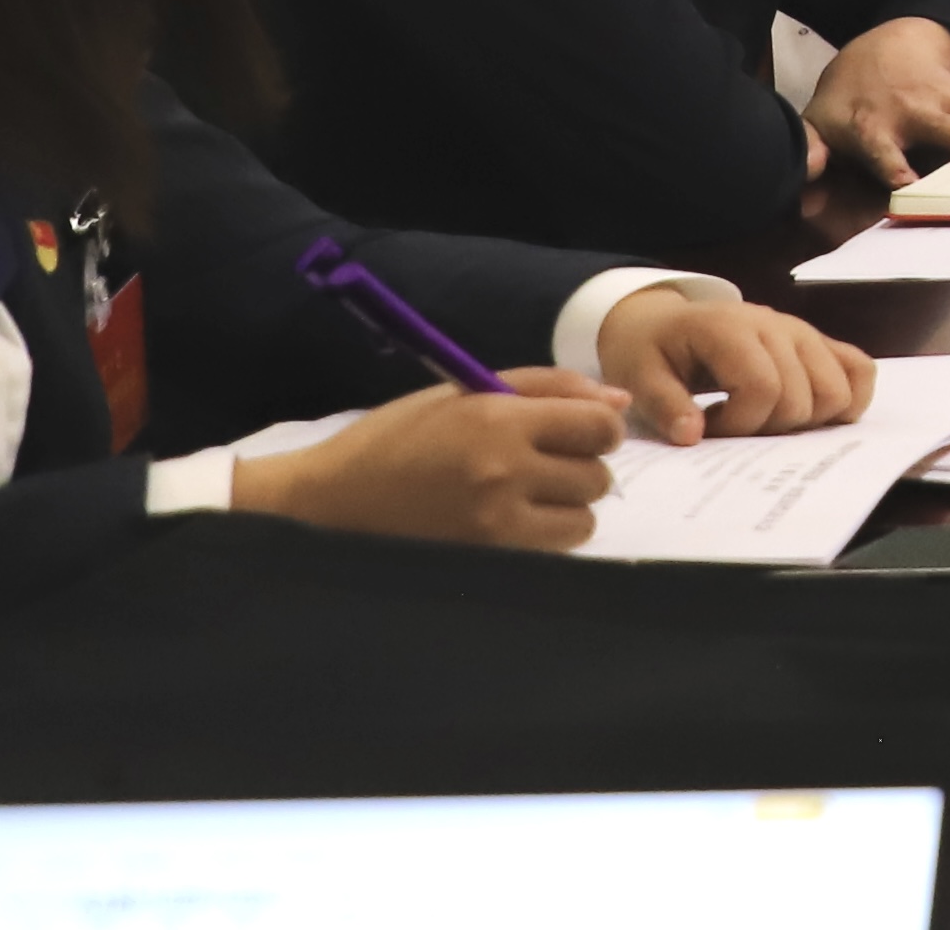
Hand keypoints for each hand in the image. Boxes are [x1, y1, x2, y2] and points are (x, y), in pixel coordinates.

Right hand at [230, 376, 625, 548]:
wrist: (329, 501)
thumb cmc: (398, 438)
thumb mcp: (466, 392)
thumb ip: (548, 388)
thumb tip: (619, 402)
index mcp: (498, 419)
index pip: (599, 427)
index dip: (598, 428)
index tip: (577, 431)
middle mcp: (503, 472)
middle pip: (597, 476)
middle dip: (581, 467)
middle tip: (543, 463)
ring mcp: (494, 523)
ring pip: (583, 520)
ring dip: (566, 507)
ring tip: (524, 495)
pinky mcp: (484, 560)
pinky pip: (551, 550)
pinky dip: (544, 537)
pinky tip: (510, 522)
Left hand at [595, 293, 873, 442]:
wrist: (663, 321)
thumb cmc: (650, 351)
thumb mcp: (638, 376)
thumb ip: (665, 405)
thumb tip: (694, 437)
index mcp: (731, 328)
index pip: (763, 388)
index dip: (740, 424)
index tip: (709, 428)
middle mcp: (777, 324)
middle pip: (802, 397)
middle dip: (769, 428)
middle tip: (735, 424)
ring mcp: (804, 331)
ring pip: (837, 389)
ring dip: (807, 420)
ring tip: (766, 417)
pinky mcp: (818, 342)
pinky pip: (860, 368)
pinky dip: (849, 399)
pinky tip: (812, 415)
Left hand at [805, 19, 949, 188]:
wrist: (883, 50)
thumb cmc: (850, 100)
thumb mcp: (821, 123)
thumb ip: (811, 150)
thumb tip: (798, 174)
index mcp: (876, 125)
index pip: (882, 148)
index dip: (891, 164)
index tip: (904, 182)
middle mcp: (918, 111)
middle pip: (946, 126)